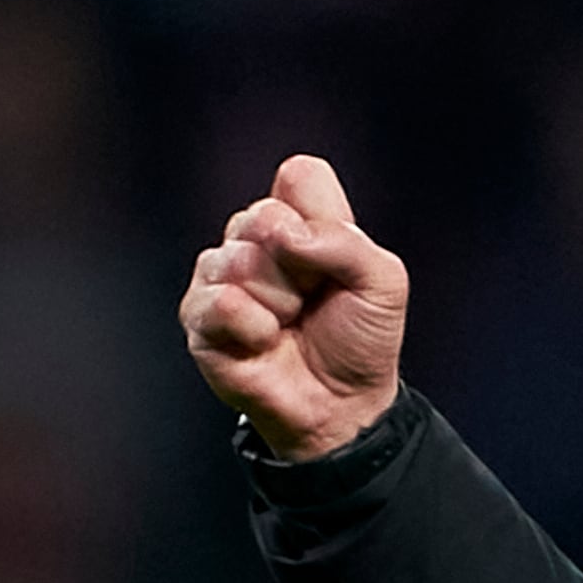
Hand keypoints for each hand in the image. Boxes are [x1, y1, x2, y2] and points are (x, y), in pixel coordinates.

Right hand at [180, 152, 406, 460]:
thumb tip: (286, 234)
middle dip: (301, 268)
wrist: (343, 406)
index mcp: (298, 218)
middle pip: (265, 216)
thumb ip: (347, 242)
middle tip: (310, 301)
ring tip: (288, 325)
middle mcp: (253, 238)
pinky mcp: (198, 316)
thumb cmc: (360, 340)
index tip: (334, 262)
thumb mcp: (383, 283)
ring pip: (241, 259)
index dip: (321, 218)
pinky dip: (253, 328)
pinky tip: (264, 343)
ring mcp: (221, 275)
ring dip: (279, 302)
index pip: (299, 176)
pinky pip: (220, 301)